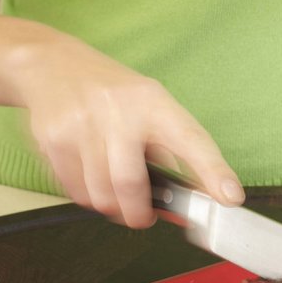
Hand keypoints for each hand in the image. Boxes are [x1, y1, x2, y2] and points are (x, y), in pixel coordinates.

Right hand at [0, 7, 243, 227]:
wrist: (50, 65)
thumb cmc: (113, 94)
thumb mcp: (151, 106)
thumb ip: (175, 151)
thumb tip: (201, 199)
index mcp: (153, 103)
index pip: (190, 139)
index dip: (213, 171)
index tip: (230, 197)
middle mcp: (117, 112)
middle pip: (129, 184)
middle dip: (138, 214)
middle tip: (143, 217)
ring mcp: (80, 124)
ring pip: (100, 195)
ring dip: (113, 208)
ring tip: (116, 196)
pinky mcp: (52, 139)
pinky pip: (75, 191)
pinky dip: (88, 197)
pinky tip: (92, 179)